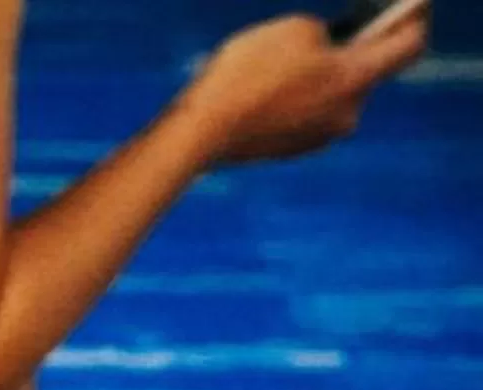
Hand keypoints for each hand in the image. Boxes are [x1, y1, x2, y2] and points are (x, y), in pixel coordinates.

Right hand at [176, 11, 426, 165]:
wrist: (201, 132)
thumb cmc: (247, 74)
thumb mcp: (293, 28)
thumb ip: (323, 32)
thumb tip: (324, 46)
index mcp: (356, 78)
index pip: (409, 45)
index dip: (414, 20)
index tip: (411, 6)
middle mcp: (348, 113)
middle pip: (365, 73)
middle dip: (351, 52)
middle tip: (331, 32)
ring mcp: (319, 136)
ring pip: (332, 96)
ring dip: (318, 78)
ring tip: (280, 65)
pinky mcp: (291, 150)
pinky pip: (306, 116)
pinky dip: (295, 100)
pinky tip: (263, 91)